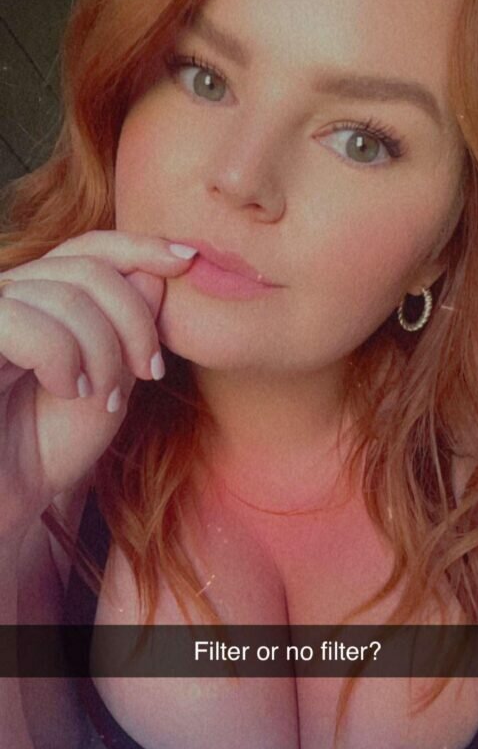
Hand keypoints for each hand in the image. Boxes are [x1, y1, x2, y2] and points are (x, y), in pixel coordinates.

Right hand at [0, 230, 194, 543]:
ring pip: (65, 295)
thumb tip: (157, 272)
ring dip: (102, 350)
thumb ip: (131, 330)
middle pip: (88, 269)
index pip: (90, 248)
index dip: (139, 246)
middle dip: (134, 321)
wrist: (8, 502)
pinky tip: (66, 388)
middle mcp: (8, 296)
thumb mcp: (111, 384)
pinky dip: (60, 355)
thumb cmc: (50, 447)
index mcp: (41, 297)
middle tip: (150, 371)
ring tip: (102, 396)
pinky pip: (22, 320)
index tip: (188, 258)